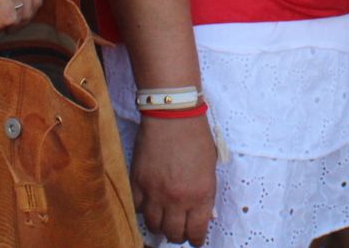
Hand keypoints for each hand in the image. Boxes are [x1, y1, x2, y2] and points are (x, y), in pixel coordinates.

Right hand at [132, 116, 216, 245]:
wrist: (173, 114)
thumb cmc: (197, 136)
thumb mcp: (210, 167)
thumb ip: (206, 194)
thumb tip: (204, 214)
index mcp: (201, 195)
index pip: (196, 232)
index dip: (196, 239)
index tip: (195, 239)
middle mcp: (177, 199)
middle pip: (174, 233)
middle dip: (178, 235)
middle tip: (179, 230)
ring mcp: (155, 192)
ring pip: (154, 225)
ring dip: (160, 225)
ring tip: (164, 219)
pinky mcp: (138, 182)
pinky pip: (138, 207)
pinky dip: (144, 209)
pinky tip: (149, 204)